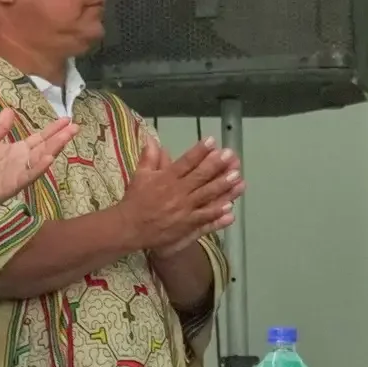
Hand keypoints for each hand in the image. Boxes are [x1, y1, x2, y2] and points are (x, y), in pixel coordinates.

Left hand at [0, 113, 76, 210]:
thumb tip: (9, 110)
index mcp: (16, 151)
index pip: (40, 138)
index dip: (53, 129)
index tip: (67, 119)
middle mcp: (21, 161)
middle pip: (45, 147)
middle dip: (60, 136)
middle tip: (76, 126)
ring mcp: (19, 173)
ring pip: (40, 159)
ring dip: (54, 148)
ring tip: (67, 137)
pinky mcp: (12, 184)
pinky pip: (28, 175)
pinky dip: (39, 167)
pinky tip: (49, 158)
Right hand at [118, 138, 243, 254]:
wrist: (130, 228)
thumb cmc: (135, 200)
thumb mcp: (140, 175)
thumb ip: (149, 157)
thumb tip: (152, 139)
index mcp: (166, 178)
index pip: (185, 162)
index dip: (199, 151)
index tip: (212, 141)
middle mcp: (177, 192)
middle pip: (200, 176)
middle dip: (217, 165)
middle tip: (231, 155)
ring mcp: (184, 210)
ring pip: (207, 196)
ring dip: (223, 186)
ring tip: (238, 177)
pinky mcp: (187, 225)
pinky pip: (205, 218)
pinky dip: (217, 214)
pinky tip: (230, 208)